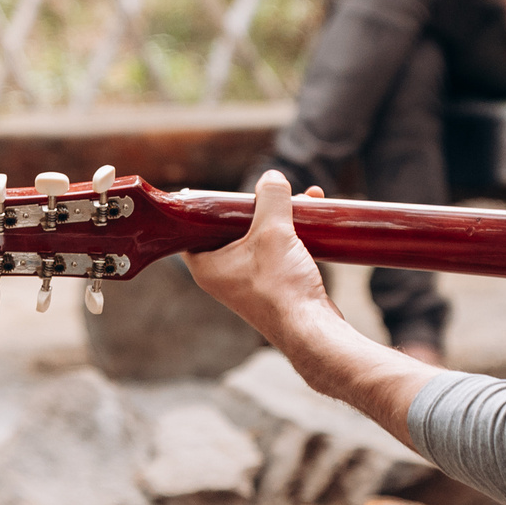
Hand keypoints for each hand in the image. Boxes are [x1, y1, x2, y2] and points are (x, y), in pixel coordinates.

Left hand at [185, 171, 331, 342]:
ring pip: (258, 236)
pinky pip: (276, 248)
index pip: (193, 227)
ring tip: (303, 198)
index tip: (225, 190)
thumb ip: (270, 198)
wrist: (312, 328)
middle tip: (270, 191)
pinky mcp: (273, 283)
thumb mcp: (274, 231)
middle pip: (232, 226)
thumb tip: (271, 177)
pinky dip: (290, 232)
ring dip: (279, 215)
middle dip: (256, 204)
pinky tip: (311, 217)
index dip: (207, 206)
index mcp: (206, 265)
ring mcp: (248, 280)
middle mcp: (222, 274)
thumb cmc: (282, 286)